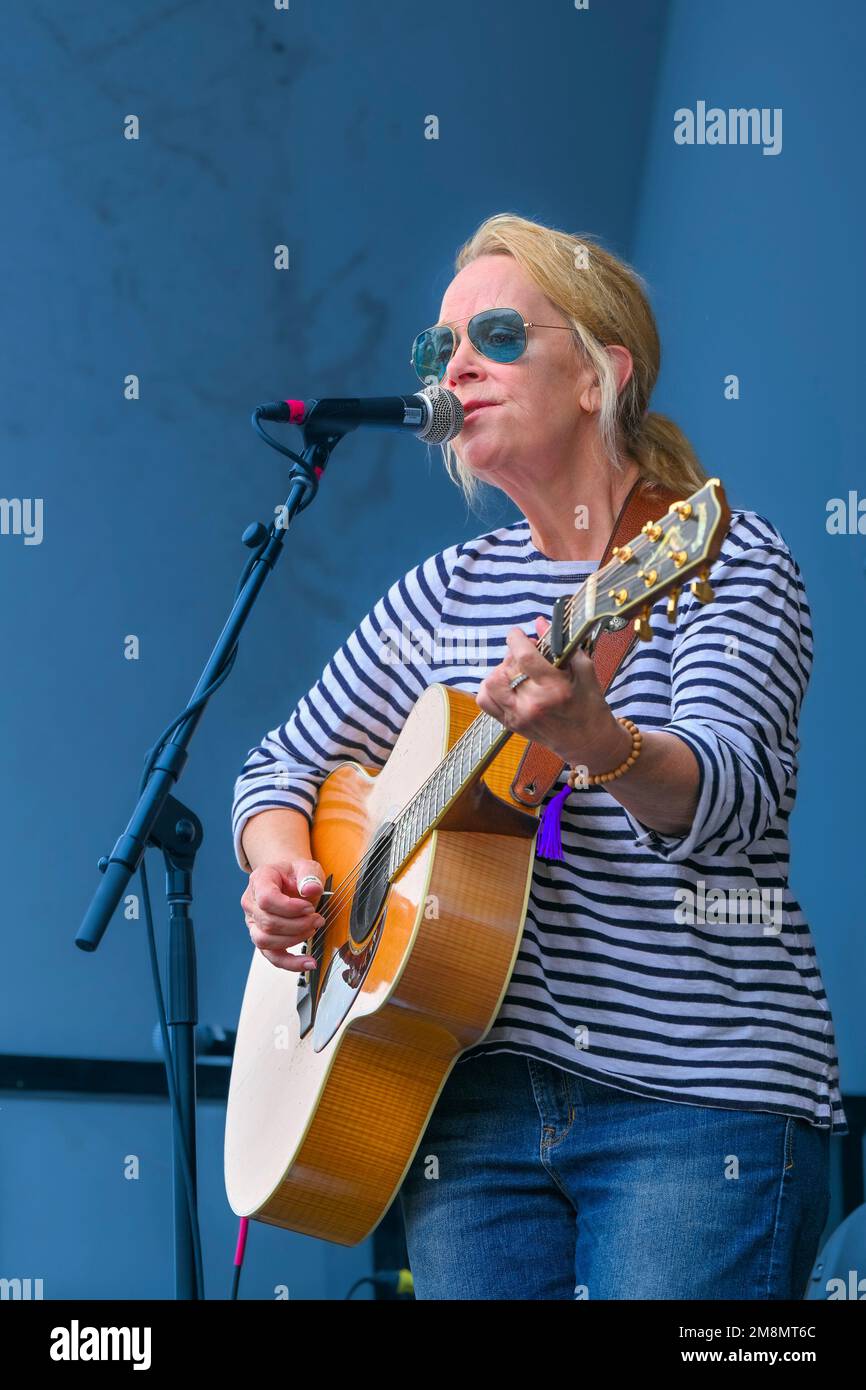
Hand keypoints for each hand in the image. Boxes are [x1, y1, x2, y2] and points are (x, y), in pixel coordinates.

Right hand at [241, 858, 325, 972]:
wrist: (289, 881)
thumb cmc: (295, 875)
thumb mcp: (306, 867)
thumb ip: (310, 875)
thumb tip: (311, 889)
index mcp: (259, 881)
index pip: (266, 899)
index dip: (289, 908)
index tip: (308, 907)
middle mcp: (251, 903)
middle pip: (268, 922)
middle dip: (298, 924)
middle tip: (317, 919)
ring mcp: (253, 923)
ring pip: (265, 941)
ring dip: (294, 939)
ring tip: (313, 929)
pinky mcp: (263, 939)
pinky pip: (272, 957)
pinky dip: (290, 963)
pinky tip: (308, 962)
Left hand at [475, 616, 629, 772]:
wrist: (588, 742)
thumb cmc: (590, 705)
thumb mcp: (584, 670)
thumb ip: (562, 645)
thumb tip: (539, 622)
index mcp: (555, 688)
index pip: (523, 656)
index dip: (516, 638)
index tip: (518, 634)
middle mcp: (534, 704)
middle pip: (506, 667)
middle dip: (513, 654)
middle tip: (525, 654)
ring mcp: (519, 716)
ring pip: (490, 683)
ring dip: (500, 671)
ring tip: (516, 671)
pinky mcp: (511, 725)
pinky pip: (485, 701)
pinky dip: (490, 689)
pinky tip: (506, 685)